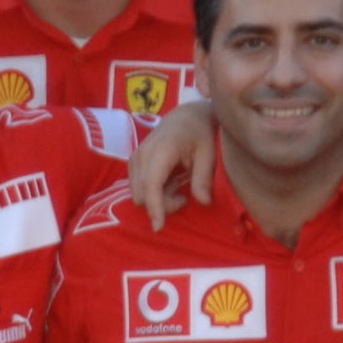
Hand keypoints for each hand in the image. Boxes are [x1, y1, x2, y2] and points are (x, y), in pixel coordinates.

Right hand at [129, 94, 211, 226]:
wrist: (188, 114)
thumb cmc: (201, 132)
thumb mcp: (209, 153)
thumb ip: (204, 178)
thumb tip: (204, 202)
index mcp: (162, 149)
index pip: (151, 185)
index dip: (154, 208)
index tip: (159, 227)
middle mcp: (143, 153)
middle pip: (143, 195)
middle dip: (162, 204)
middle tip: (184, 195)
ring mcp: (135, 157)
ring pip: (138, 194)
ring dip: (157, 199)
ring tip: (177, 185)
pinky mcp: (133, 162)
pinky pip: (137, 188)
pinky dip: (152, 192)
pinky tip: (168, 182)